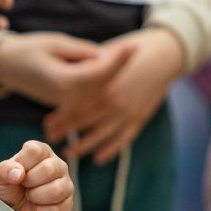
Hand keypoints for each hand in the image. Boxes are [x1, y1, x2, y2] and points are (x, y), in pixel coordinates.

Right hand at [0, 31, 133, 107]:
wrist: (5, 66)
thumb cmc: (28, 49)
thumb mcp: (56, 42)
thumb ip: (82, 51)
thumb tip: (105, 57)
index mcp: (64, 82)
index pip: (100, 73)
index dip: (119, 60)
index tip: (134, 46)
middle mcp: (66, 98)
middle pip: (103, 85)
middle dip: (118, 67)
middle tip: (132, 47)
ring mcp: (65, 103)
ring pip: (98, 93)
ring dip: (111, 77)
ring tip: (123, 57)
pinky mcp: (65, 103)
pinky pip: (89, 96)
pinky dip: (100, 84)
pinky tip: (108, 70)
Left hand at [0, 140, 72, 210]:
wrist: (13, 210)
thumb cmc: (10, 186)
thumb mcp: (0, 176)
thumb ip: (4, 170)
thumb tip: (18, 173)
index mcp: (41, 151)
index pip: (35, 151)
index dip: (22, 164)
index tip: (17, 172)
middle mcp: (58, 165)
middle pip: (49, 169)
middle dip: (29, 181)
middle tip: (24, 185)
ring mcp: (66, 184)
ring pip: (57, 190)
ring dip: (35, 197)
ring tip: (30, 196)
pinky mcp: (68, 204)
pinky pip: (57, 209)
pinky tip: (37, 208)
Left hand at [43, 27, 183, 163]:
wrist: (163, 55)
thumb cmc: (128, 51)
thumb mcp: (104, 55)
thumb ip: (85, 68)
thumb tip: (63, 78)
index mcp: (102, 85)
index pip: (74, 106)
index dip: (59, 117)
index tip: (47, 125)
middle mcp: (113, 101)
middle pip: (83, 122)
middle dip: (65, 132)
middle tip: (50, 139)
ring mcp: (128, 111)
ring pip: (101, 135)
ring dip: (83, 146)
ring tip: (67, 153)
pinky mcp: (140, 117)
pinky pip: (124, 138)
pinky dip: (111, 150)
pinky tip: (98, 158)